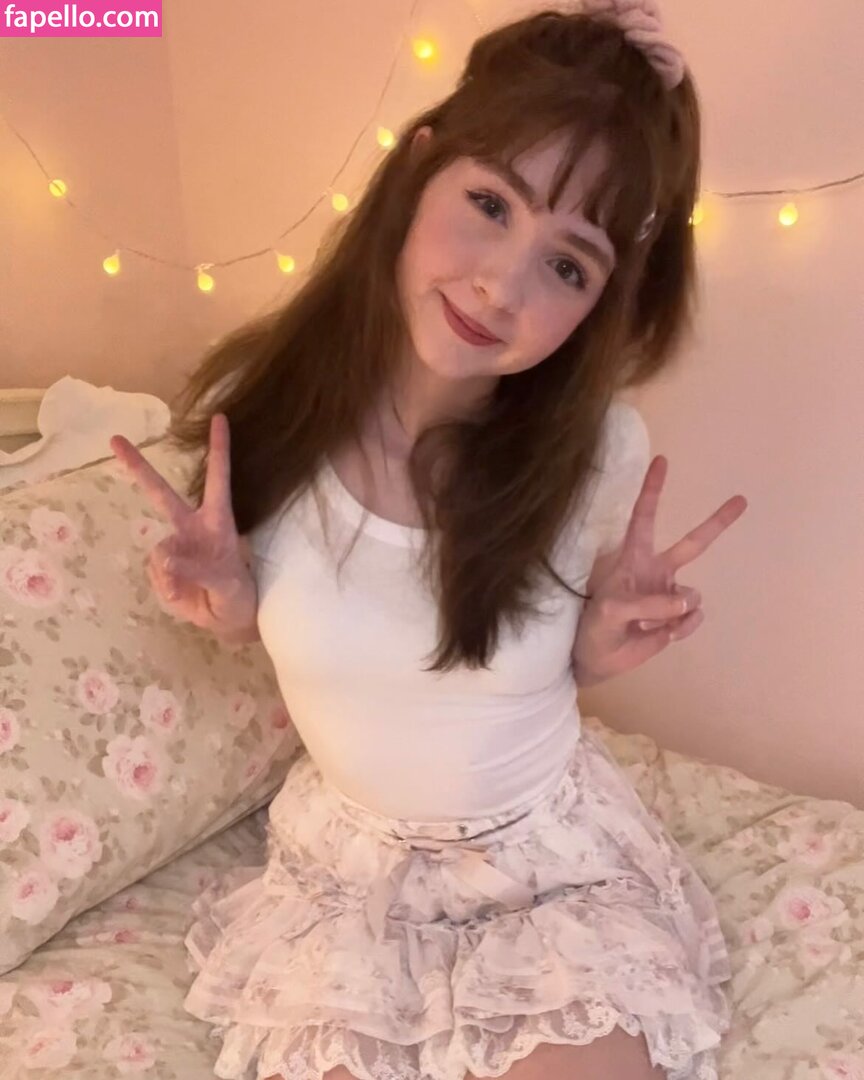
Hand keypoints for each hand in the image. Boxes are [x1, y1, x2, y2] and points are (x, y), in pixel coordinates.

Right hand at [109, 414, 257, 635]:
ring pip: (158, 552)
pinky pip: (155, 573)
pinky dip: (166, 588)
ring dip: (171, 576)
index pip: (218, 479)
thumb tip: (164, 556)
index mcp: (218, 521)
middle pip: (162, 493)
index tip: (221, 417)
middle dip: (138, 467)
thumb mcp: (226, 584)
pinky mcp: (162, 567)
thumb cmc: (237, 595)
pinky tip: (182, 595)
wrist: (228, 620)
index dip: (219, 449)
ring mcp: (175, 546)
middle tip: (115, 439)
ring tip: (191, 591)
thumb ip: (197, 569)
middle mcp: (192, 526)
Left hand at [572, 455, 747, 683]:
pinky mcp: (679, 619)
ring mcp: (670, 594)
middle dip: (717, 522)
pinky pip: (692, 619)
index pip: (644, 518)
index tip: (662, 460)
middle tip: (741, 500)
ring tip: (643, 623)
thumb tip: (687, 600)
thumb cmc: (595, 627)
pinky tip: (661, 634)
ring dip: (672, 612)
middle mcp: (656, 571)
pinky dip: (680, 629)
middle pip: (692, 544)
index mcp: (633, 559)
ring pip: (692, 595)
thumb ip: (649, 602)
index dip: (652, 490)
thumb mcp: (612, 611)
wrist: (597, 659)